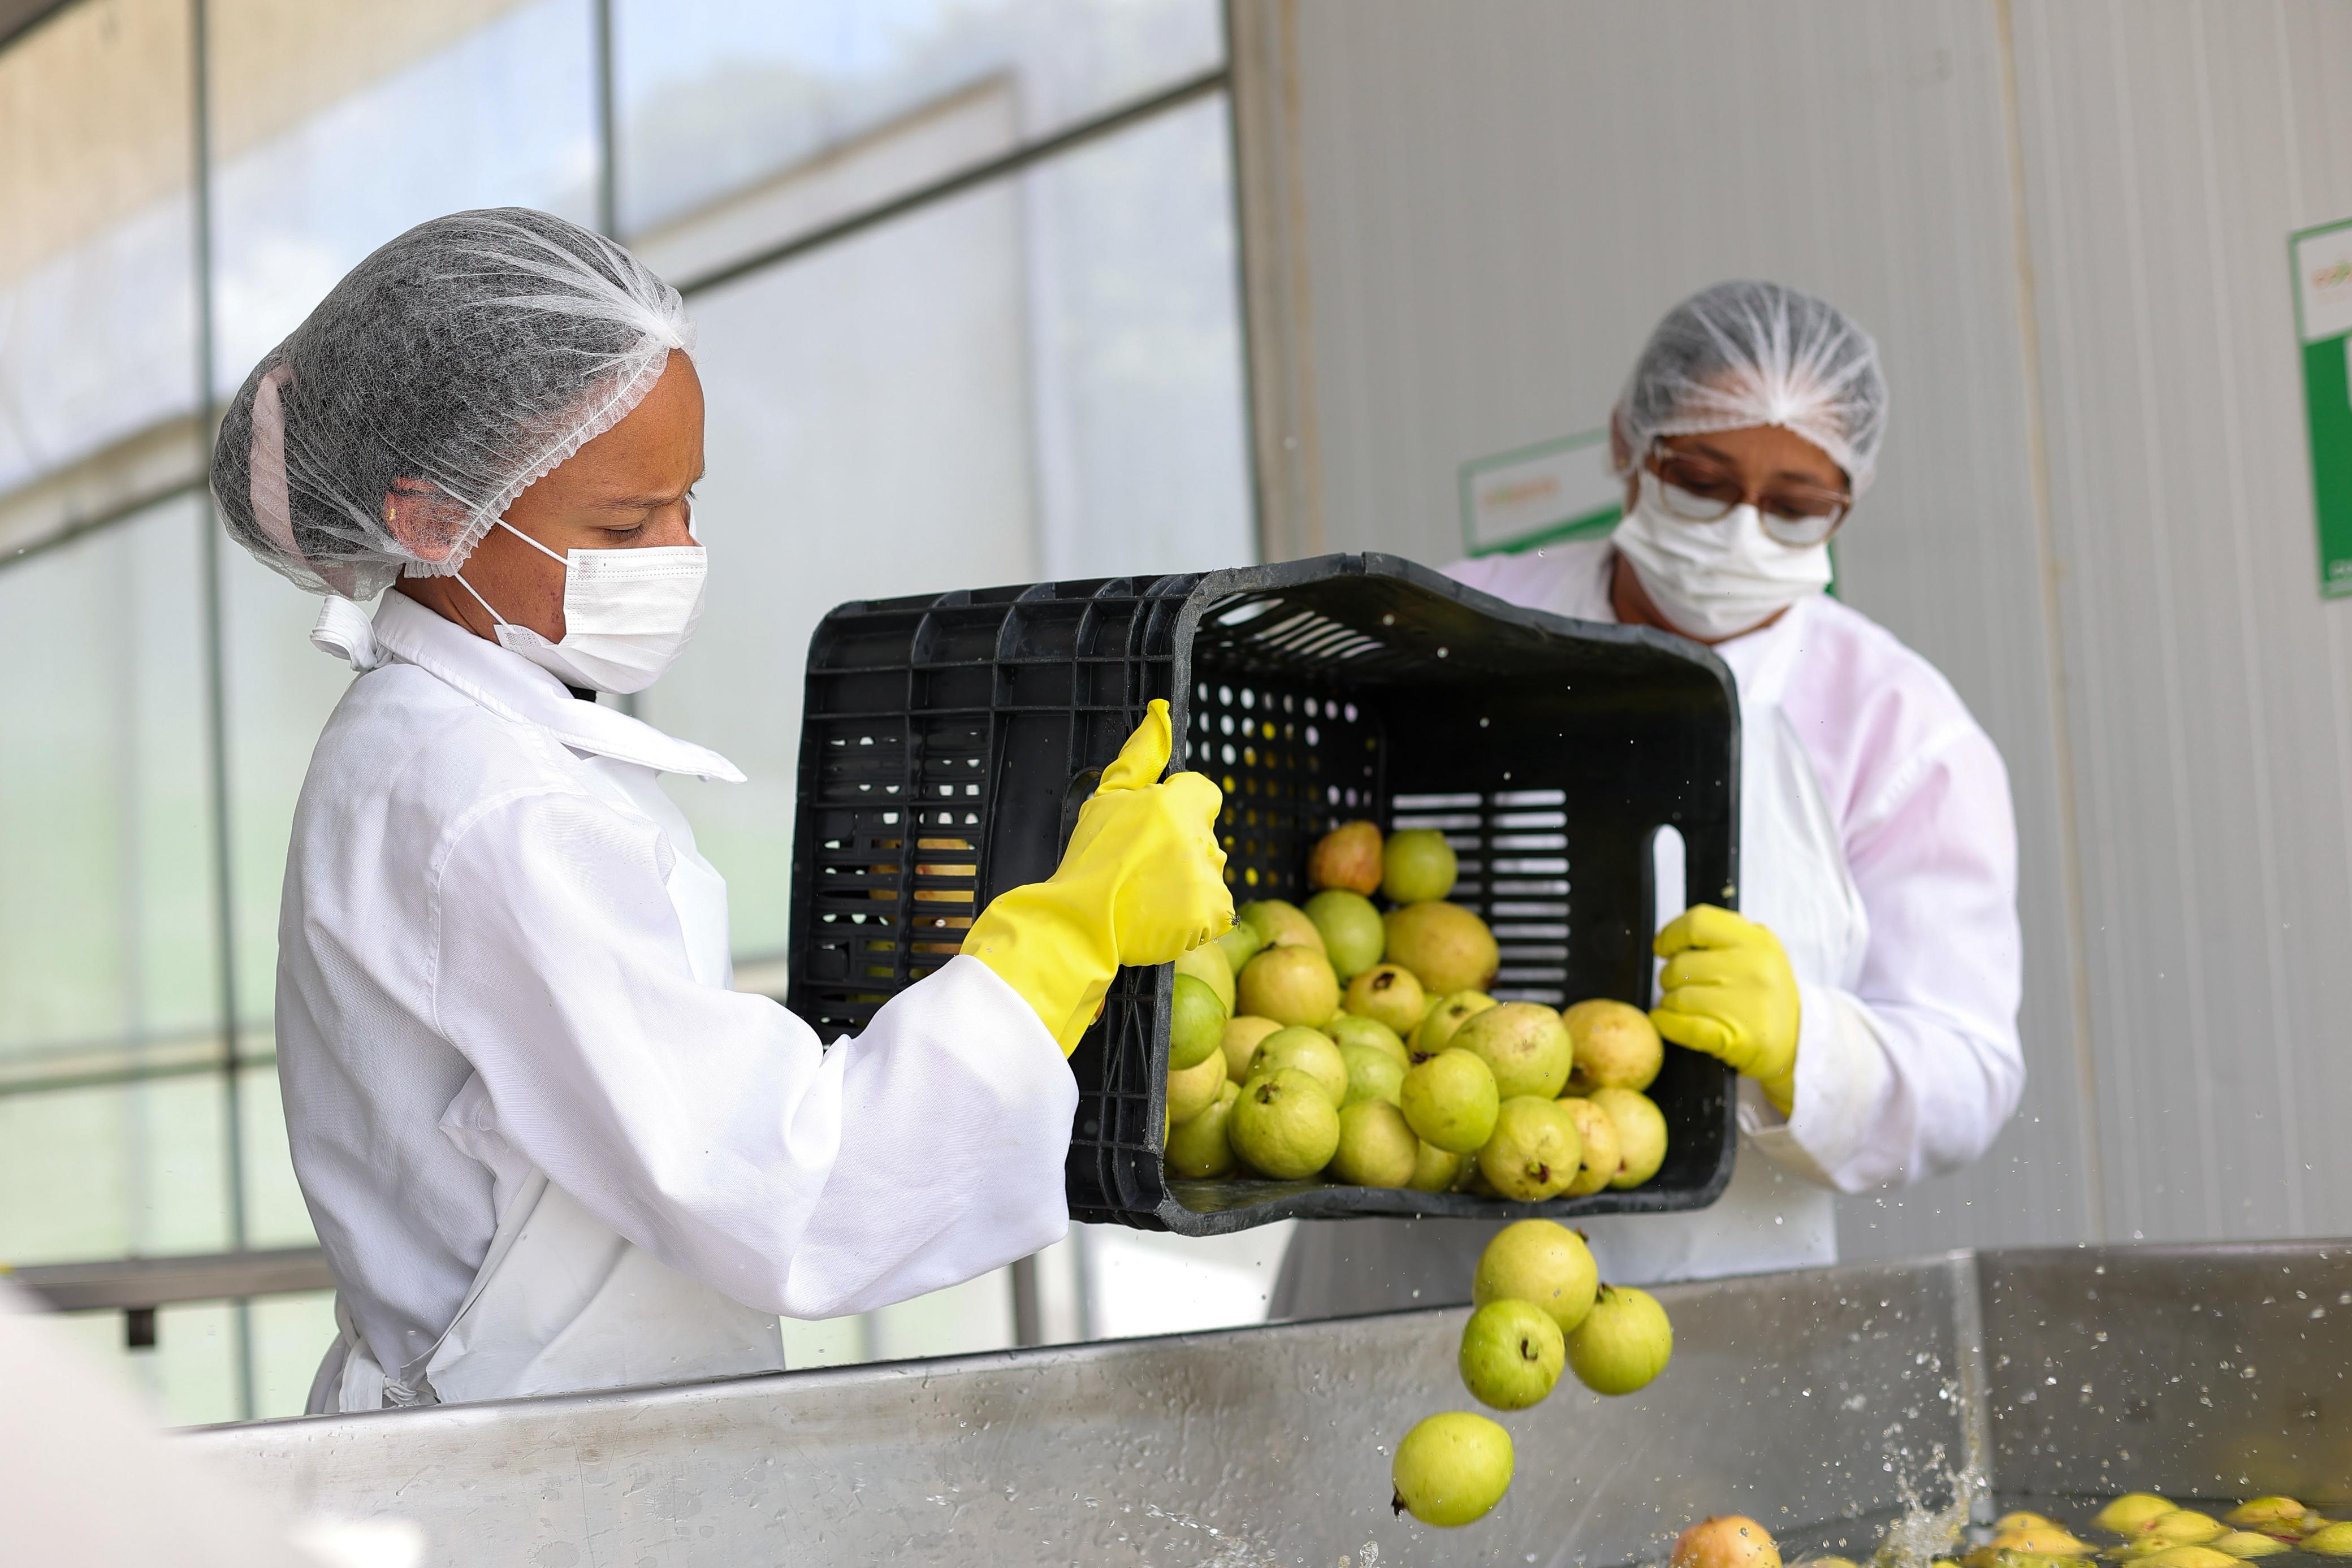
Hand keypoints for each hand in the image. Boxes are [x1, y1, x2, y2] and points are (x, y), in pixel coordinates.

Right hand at [961, 701, 1231, 1052]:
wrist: (1078, 923)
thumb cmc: (1088, 860)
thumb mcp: (1107, 799)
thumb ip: (1139, 757)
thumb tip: (1161, 713)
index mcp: (1175, 806)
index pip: (1203, 793)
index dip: (1179, 809)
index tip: (1152, 831)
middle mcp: (1198, 840)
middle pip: (1204, 836)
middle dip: (1180, 849)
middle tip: (1141, 869)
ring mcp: (1207, 880)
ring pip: (1209, 873)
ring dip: (1187, 884)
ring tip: (1147, 896)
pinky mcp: (1212, 914)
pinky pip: (1216, 911)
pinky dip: (1195, 917)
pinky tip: (1163, 917)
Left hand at [1650, 904, 1798, 1112]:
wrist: (1801, 1038)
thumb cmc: (1768, 992)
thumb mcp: (1760, 951)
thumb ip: (1724, 936)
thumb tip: (1673, 938)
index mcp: (1756, 940)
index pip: (1698, 922)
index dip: (1671, 934)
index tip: (1664, 948)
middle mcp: (1752, 969)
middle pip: (1681, 965)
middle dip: (1670, 977)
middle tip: (1680, 985)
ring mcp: (1745, 1005)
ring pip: (1677, 997)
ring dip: (1670, 1002)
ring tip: (1684, 1006)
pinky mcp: (1736, 1038)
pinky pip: (1681, 1026)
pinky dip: (1666, 1023)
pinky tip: (1668, 1021)